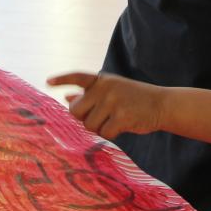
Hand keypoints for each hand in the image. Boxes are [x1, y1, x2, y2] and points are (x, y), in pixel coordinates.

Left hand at [48, 72, 166, 138]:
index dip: (62, 79)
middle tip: (98, 118)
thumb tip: (67, 98)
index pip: (78, 77)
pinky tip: (122, 126)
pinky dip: (111, 134)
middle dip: (83, 118)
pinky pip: (104, 133)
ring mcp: (113, 101)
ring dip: (99, 128)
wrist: (162, 104)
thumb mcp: (112, 90)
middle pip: (75, 111)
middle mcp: (105, 88)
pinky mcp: (122, 116)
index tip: (47, 81)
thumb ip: (91, 94)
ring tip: (114, 120)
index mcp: (102, 80)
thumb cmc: (134, 99)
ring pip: (89, 125)